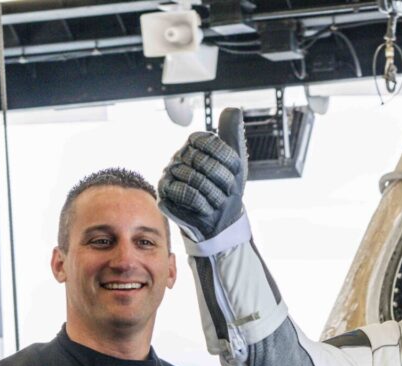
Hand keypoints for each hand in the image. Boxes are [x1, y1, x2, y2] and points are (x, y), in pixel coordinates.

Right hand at [159, 108, 247, 242]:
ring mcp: (170, 173)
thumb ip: (233, 134)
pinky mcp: (164, 193)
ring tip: (217, 201)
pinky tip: (206, 208)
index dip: (226, 160)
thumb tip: (233, 109)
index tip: (234, 173)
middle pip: (202, 160)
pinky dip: (202, 204)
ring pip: (194, 177)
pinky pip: (184, 193)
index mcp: (195, 145)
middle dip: (222, 180)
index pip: (209, 141)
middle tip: (227, 191)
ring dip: (214, 194)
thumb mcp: (237, 161)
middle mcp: (179, 155)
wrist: (222, 221)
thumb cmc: (228, 190)